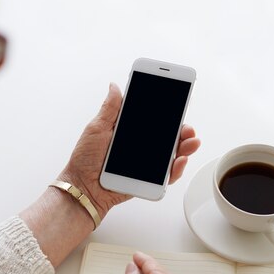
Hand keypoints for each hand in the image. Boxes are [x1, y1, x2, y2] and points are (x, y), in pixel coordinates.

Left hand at [59, 83, 200, 217]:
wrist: (82, 187)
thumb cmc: (85, 160)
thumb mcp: (96, 128)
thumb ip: (110, 108)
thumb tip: (114, 86)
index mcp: (130, 131)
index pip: (154, 119)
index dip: (168, 111)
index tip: (179, 101)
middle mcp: (141, 146)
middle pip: (169, 136)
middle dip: (183, 130)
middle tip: (187, 127)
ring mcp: (146, 163)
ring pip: (172, 154)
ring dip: (186, 147)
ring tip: (190, 142)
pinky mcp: (148, 180)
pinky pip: (166, 175)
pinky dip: (176, 168)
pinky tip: (179, 160)